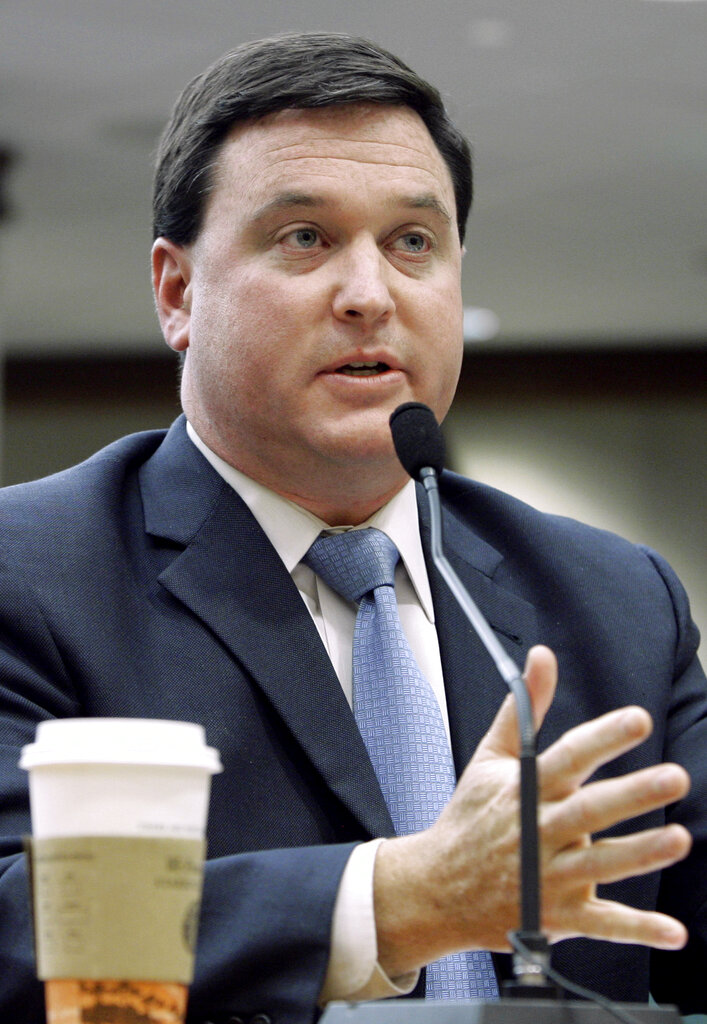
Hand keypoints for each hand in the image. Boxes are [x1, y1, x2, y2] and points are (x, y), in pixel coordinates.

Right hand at [373, 646, 691, 976]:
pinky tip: (672, 931)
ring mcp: (547, 878)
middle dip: (633, 794)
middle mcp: (539, 832)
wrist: (437, 889)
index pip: (568, 757)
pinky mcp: (555, 917)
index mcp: (525, 791)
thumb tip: (542, 656)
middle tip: (674, 778)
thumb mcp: (491, 758)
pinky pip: (601, 924)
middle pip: (590, 810)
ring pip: (600, 864)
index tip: (637, 720)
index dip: (603, 738)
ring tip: (679, 839)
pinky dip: (637, 928)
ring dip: (640, 854)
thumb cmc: (469, 818)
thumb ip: (523, 709)